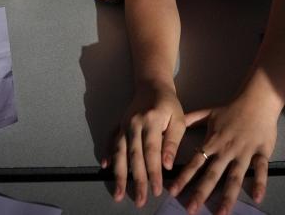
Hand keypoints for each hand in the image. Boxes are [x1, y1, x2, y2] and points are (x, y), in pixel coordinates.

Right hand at [102, 83, 185, 206]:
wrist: (152, 85)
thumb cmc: (168, 104)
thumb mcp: (179, 119)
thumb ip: (172, 142)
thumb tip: (166, 165)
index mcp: (152, 121)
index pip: (152, 151)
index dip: (153, 172)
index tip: (157, 190)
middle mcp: (134, 124)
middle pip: (134, 156)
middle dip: (137, 180)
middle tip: (140, 200)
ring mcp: (124, 125)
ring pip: (120, 152)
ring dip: (119, 174)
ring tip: (119, 194)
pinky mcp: (118, 125)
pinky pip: (110, 141)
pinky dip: (107, 154)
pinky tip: (106, 167)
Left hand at [169, 97, 278, 214]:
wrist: (257, 100)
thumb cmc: (231, 108)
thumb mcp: (208, 112)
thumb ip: (191, 120)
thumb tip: (172, 124)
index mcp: (213, 142)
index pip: (195, 162)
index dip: (184, 177)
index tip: (173, 192)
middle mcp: (227, 150)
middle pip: (212, 174)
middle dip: (201, 192)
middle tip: (191, 210)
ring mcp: (244, 152)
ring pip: (235, 177)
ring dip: (228, 196)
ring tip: (221, 212)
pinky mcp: (261, 152)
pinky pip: (261, 169)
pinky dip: (260, 183)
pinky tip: (257, 198)